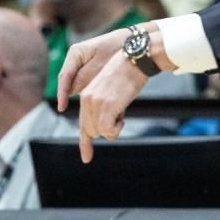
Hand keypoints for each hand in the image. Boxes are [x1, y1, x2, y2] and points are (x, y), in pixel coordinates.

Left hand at [56, 28, 145, 162]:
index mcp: (87, 96)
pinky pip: (108, 131)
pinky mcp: (106, 106)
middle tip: (121, 115)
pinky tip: (122, 116)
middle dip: (107, 130)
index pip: (83, 125)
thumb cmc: (129, 75)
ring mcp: (95, 103)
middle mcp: (87, 100)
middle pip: (92, 132)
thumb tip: (108, 130)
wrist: (135, 60)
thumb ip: (106, 109)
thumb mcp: (113, 93)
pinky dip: (116, 128)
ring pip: (100, 132)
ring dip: (114, 128)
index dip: (85, 144)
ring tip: (122, 110)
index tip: (87, 158)